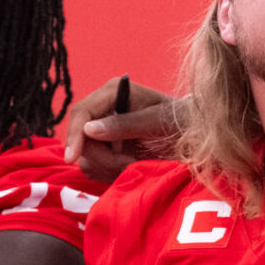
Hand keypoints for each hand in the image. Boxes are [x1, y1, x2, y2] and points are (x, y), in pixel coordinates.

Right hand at [64, 77, 178, 182]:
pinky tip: (130, 166)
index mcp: (112, 92)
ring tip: (135, 163)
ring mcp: (101, 130)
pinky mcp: (104, 149)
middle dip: (103, 157)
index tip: (71, 158)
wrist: (192, 135)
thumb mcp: (156, 121)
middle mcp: (102, 109)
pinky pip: (94, 168)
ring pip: (86, 157)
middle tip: (130, 163)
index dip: (74, 135)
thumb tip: (89, 129)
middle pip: (80, 139)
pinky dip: (110, 172)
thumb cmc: (179, 120)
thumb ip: (125, 125)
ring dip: (109, 167)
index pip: (81, 112)